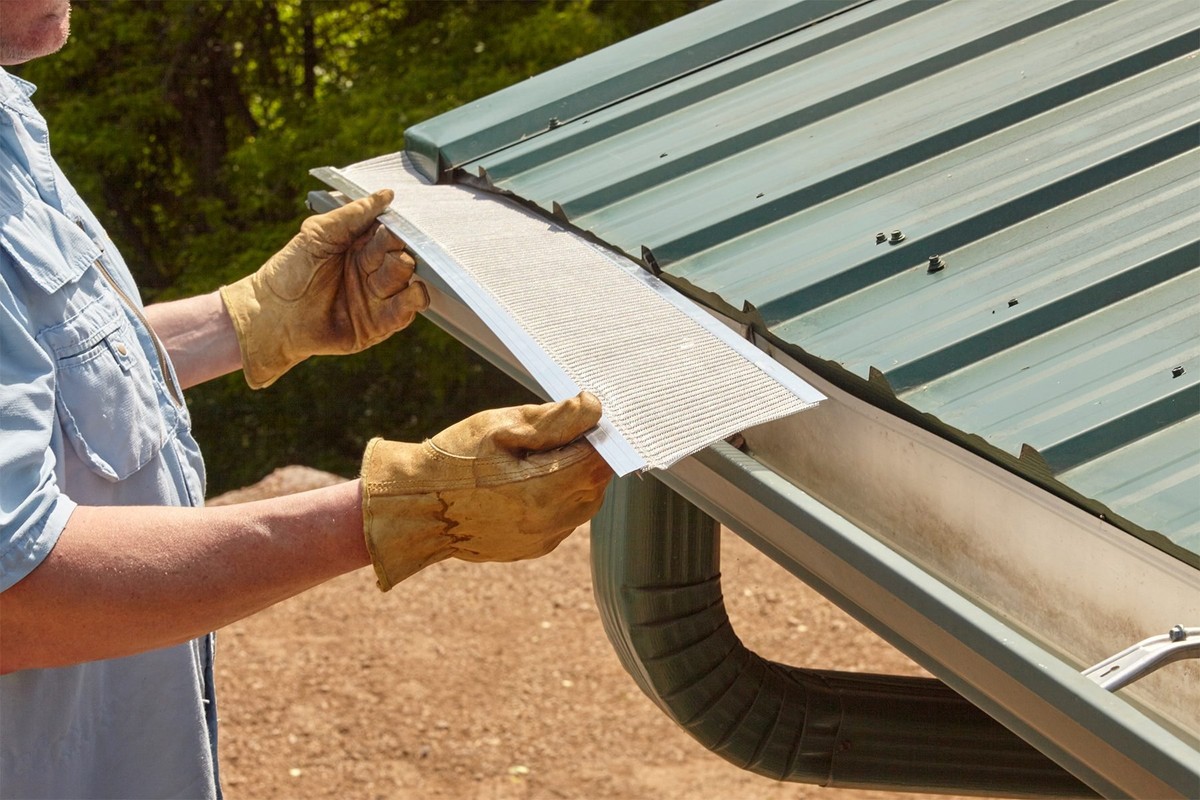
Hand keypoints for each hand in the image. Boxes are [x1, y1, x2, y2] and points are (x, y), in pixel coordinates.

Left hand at [220, 190, 428, 388]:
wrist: (271, 314)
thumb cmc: (289, 270)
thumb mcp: (319, 233)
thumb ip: (353, 214)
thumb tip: (387, 194)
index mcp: (360, 248)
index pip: (389, 235)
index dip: (393, 231)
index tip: (392, 227)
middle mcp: (371, 272)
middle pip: (400, 256)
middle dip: (398, 251)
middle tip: (391, 249)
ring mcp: (376, 298)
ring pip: (406, 281)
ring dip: (406, 273)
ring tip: (401, 265)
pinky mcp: (378, 325)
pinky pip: (404, 312)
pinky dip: (413, 301)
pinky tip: (414, 292)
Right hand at [360, 392, 612, 590]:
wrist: (415, 509)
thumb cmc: (453, 461)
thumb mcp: (500, 427)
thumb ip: (554, 419)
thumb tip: (595, 408)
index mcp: (546, 490)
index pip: (601, 458)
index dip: (595, 433)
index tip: (575, 418)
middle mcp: (552, 522)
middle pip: (596, 480)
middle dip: (582, 454)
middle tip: (546, 435)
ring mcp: (545, 539)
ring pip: (584, 500)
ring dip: (571, 475)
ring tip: (530, 459)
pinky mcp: (535, 547)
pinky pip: (564, 517)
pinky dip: (556, 496)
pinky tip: (524, 482)